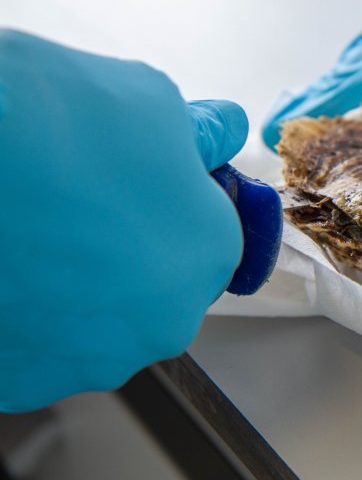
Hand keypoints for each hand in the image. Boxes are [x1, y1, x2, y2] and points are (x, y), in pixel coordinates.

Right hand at [0, 30, 246, 411]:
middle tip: (73, 199)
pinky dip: (24, 313)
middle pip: (155, 283)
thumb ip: (200, 129)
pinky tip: (7, 266)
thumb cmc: (45, 122)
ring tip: (28, 228)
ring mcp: (91, 360)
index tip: (139, 176)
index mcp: (208, 252)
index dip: (172, 200)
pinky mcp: (21, 382)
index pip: (209, 233)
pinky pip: (36, 346)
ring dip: (74, 285)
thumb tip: (222, 130)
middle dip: (126, 246)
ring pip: (96, 320)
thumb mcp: (146, 97)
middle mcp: (164, 321)